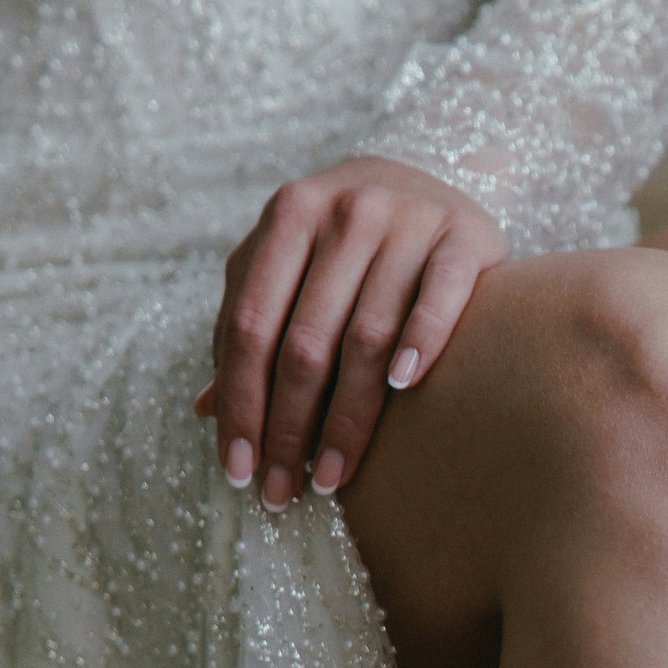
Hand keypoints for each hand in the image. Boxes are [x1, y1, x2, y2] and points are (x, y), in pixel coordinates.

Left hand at [194, 157, 507, 508]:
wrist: (434, 174)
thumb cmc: (348, 242)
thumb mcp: (291, 265)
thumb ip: (250, 325)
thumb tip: (203, 410)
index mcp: (288, 216)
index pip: (249, 325)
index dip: (240, 403)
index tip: (238, 471)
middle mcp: (344, 212)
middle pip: (304, 342)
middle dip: (288, 428)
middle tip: (282, 492)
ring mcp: (406, 221)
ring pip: (367, 335)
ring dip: (347, 419)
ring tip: (331, 478)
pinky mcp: (464, 237)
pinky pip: (439, 299)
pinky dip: (420, 342)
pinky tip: (401, 390)